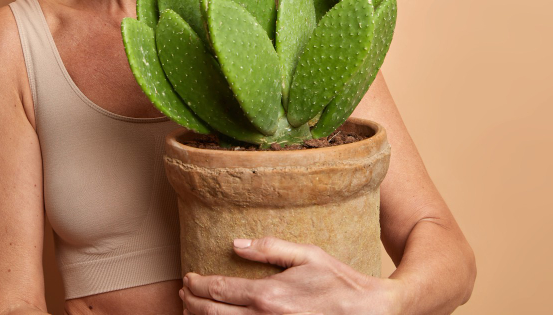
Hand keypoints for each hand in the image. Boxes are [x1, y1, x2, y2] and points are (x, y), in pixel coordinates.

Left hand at [179, 237, 400, 314]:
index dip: (198, 284)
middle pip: (214, 314)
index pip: (219, 290)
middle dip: (193, 303)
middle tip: (183, 293)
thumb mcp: (308, 254)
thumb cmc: (339, 281)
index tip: (188, 278)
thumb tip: (236, 245)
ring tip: (191, 309)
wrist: (369, 311)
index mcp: (269, 294)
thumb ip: (270, 248)